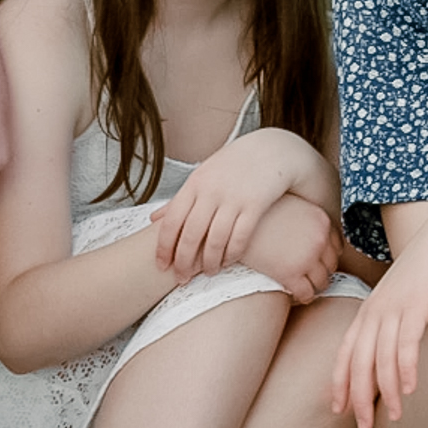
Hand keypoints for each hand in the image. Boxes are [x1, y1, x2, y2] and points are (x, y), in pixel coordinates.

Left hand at [149, 130, 308, 278]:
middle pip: (191, 235)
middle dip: (184, 261)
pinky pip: (240, 236)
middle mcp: (211, 191)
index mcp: (195, 183)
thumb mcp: (204, 175)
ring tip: (208, 272)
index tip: (162, 266)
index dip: (164, 248)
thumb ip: (181, 198)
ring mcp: (234, 198)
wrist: (274, 149)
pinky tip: (229, 261)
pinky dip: (232, 253)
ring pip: (215, 240)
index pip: (172, 222)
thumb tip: (153, 220)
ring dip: (209, 261)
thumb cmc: (236, 165)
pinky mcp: (256, 204)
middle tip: (182, 278)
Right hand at [240, 194, 338, 303]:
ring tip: (306, 290)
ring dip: (315, 287)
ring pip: (322, 282)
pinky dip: (303, 297)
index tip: (319, 262)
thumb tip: (307, 230)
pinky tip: (295, 296)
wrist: (235, 222)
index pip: (337, 246)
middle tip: (312, 279)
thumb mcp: (291, 207)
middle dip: (323, 273)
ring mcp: (307, 258)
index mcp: (322, 221)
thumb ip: (305, 217)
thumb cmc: (259, 213)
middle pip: (332, 265)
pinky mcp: (290, 274)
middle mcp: (320, 239)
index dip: (328, 256)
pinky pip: (306, 293)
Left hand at [332, 210, 427, 427]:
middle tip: (364, 426)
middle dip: (360, 397)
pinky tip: (409, 387)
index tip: (340, 409)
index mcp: (368, 309)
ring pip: (382, 358)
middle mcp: (375, 310)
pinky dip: (405, 368)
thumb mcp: (402, 295)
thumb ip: (392, 317)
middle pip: (359, 362)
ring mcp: (395, 307)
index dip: (340, 382)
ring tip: (395, 415)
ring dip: (386, 391)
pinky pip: (406, 343)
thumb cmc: (426, 268)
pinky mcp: (417, 304)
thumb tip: (392, 345)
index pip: (345, 352)